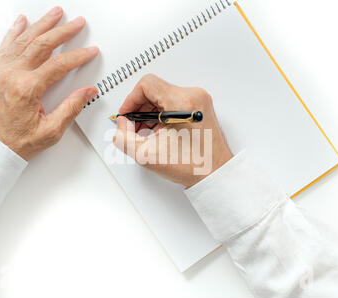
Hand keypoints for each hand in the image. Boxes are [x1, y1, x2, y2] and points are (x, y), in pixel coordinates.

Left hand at [0, 7, 98, 159]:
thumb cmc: (13, 142)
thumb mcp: (49, 131)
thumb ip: (71, 108)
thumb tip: (87, 92)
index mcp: (26, 88)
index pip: (58, 64)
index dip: (78, 56)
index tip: (90, 51)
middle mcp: (12, 75)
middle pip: (42, 44)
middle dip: (63, 31)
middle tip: (77, 23)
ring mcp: (1, 71)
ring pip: (24, 39)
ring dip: (42, 24)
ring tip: (55, 14)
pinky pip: (6, 45)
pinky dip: (15, 31)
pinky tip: (21, 22)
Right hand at [113, 74, 232, 187]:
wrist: (215, 173)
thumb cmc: (193, 166)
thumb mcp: (147, 155)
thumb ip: (124, 138)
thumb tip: (121, 125)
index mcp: (182, 102)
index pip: (147, 84)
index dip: (131, 99)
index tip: (127, 114)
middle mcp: (193, 96)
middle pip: (154, 90)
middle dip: (139, 109)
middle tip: (134, 127)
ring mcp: (199, 101)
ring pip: (163, 97)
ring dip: (150, 113)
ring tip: (147, 133)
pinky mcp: (200, 108)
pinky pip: (173, 103)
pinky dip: (161, 115)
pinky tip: (159, 132)